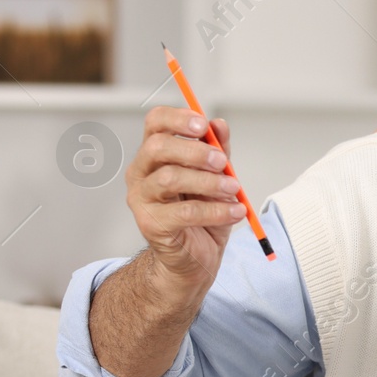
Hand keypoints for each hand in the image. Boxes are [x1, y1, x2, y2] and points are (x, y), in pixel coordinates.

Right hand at [126, 106, 242, 296]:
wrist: (197, 257)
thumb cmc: (203, 214)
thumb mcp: (216, 178)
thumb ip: (218, 152)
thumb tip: (219, 125)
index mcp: (154, 155)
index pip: (154, 123)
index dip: (177, 119)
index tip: (203, 125)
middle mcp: (141, 173)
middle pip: (158, 148)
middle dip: (194, 151)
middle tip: (222, 161)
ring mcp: (141, 199)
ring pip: (170, 179)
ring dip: (208, 182)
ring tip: (234, 189)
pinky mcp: (151, 224)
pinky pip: (184, 212)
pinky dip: (216, 210)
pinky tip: (235, 211)